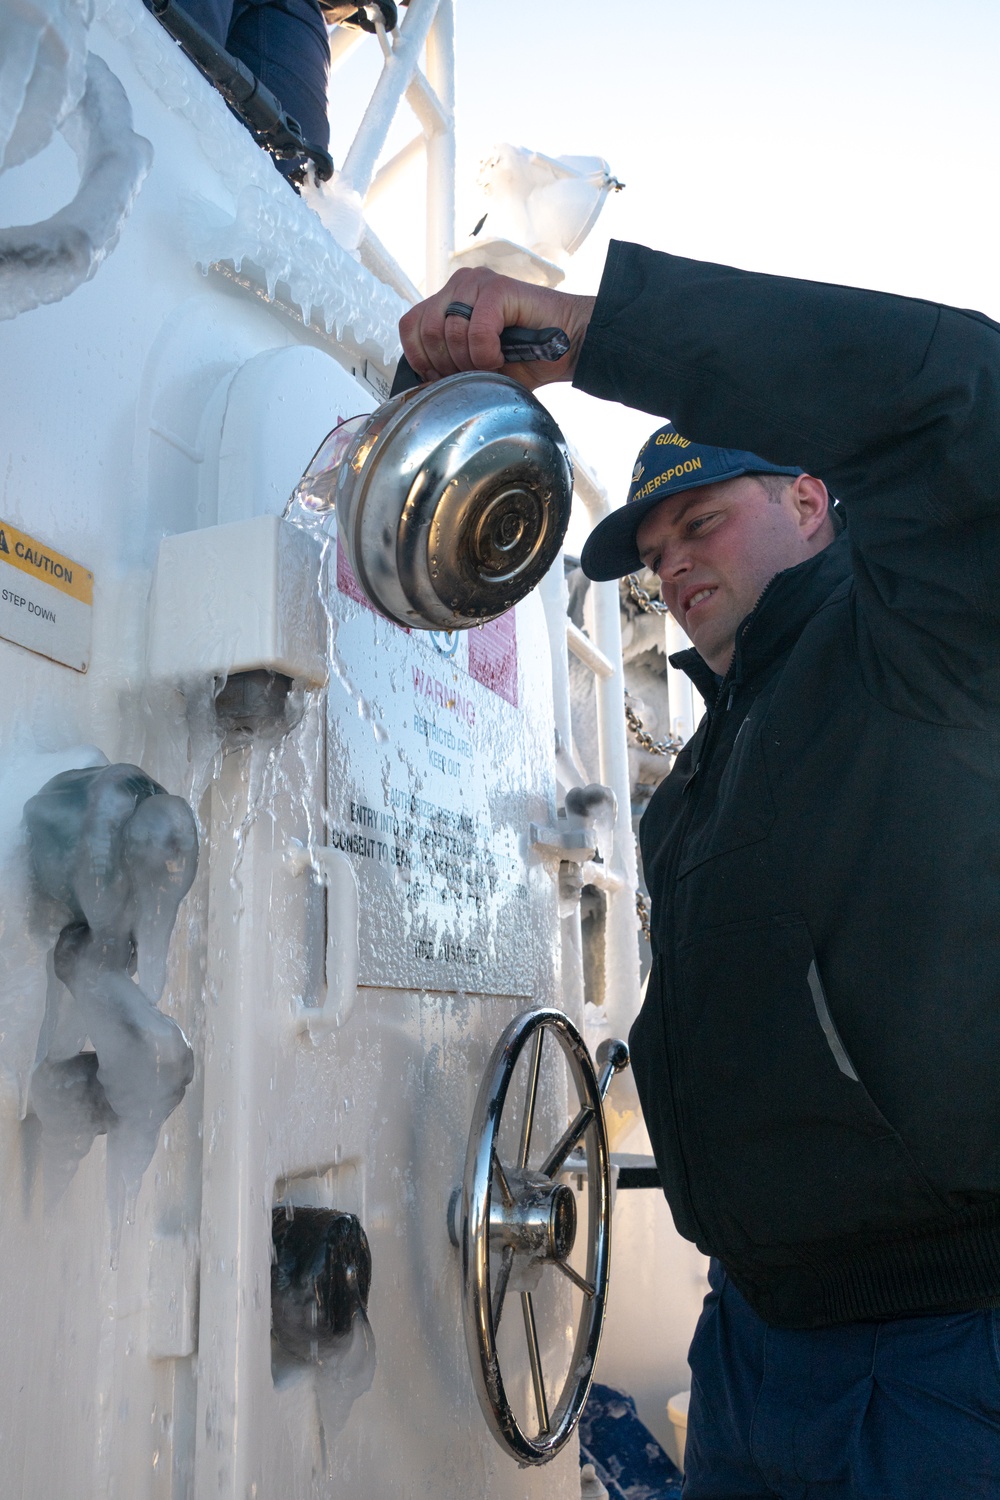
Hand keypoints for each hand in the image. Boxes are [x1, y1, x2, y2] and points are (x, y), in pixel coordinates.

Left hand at [398, 267, 595, 390]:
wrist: (568, 344)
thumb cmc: (526, 357)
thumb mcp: (476, 365)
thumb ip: (447, 364)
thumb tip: (424, 383)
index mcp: (449, 300)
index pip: (410, 326)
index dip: (422, 359)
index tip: (444, 377)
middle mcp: (459, 285)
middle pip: (426, 330)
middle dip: (447, 364)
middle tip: (474, 372)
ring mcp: (477, 282)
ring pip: (450, 332)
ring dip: (471, 361)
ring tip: (493, 364)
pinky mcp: (497, 287)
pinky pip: (476, 331)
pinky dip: (487, 354)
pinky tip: (502, 356)